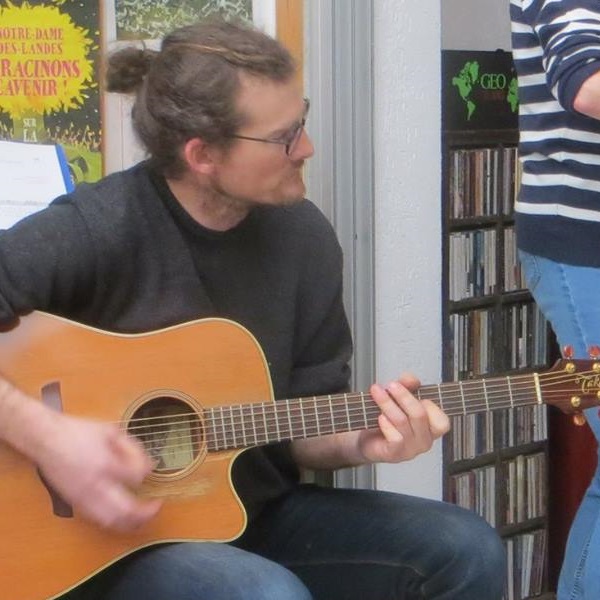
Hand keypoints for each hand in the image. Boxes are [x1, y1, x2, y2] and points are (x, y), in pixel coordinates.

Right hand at [34, 413, 161, 531]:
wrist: (46, 440)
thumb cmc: (79, 432)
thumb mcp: (111, 431)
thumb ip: (133, 448)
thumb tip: (150, 466)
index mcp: (106, 464)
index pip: (136, 478)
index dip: (148, 475)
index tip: (151, 471)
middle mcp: (95, 485)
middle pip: (126, 510)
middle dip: (146, 512)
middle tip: (157, 506)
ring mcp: (84, 498)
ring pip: (112, 521)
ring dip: (132, 523)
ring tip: (144, 516)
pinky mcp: (75, 503)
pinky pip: (98, 520)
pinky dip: (115, 522)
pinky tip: (124, 516)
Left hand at [356, 373, 449, 463]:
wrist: (366, 439)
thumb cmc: (386, 419)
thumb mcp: (398, 398)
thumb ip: (407, 386)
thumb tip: (411, 379)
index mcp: (430, 428)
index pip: (442, 421)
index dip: (429, 404)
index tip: (413, 390)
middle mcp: (423, 440)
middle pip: (419, 415)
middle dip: (403, 396)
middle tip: (391, 385)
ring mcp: (410, 449)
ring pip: (402, 422)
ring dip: (387, 404)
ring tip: (377, 393)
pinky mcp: (395, 454)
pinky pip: (395, 438)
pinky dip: (386, 424)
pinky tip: (380, 417)